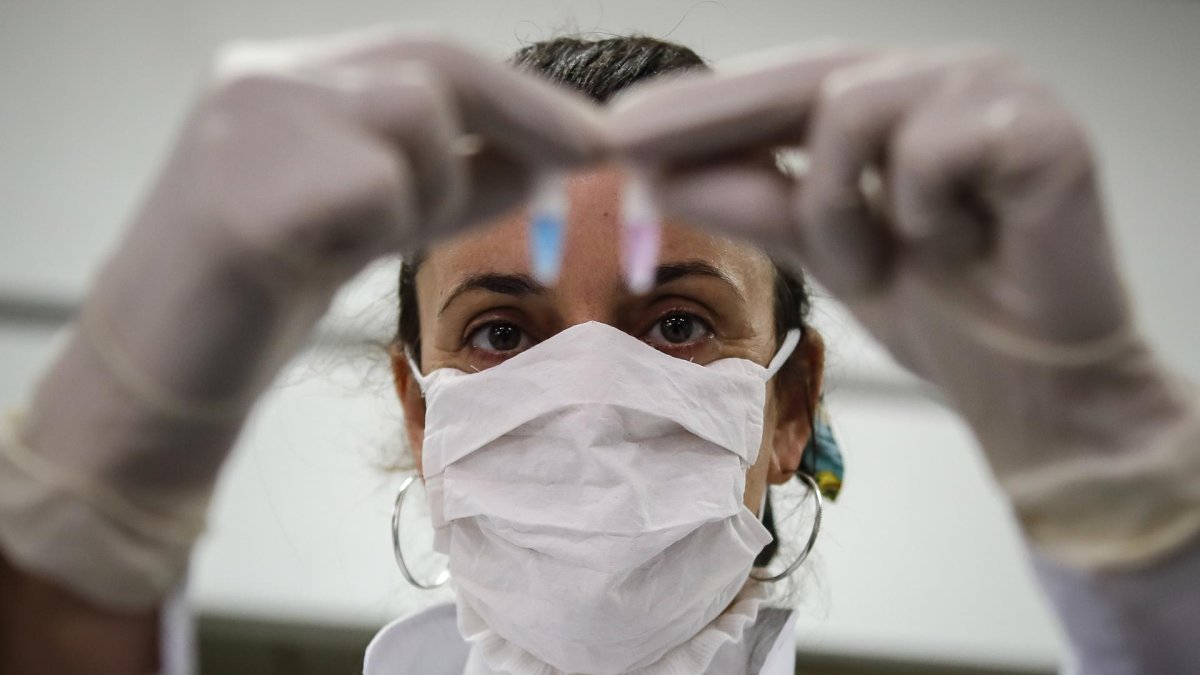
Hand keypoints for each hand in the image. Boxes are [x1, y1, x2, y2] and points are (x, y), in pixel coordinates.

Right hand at [0, 27, 603, 608]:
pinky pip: (371, 188)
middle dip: (523, 118)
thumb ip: (448, 182)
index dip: (520, 92)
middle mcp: (261, 80)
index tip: (593, 134)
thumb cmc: (266, 295)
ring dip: (429, 190)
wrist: (155, 374)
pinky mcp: (241, 195)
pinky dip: (382, 226)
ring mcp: (244, 127)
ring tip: (365, 239)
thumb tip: (550, 160)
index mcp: (287, 78)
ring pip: (410, 120)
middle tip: (590, 158)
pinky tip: (323, 255)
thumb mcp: (371, 221)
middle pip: (430, 68)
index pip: (426, 56)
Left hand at [609, 46, 1197, 568]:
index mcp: (903, 99)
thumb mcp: (826, 251)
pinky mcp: (1045, 128)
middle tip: (621, 137)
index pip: (787, 87)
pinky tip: (962, 244)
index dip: (704, 105)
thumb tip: (665, 173)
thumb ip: (758, 204)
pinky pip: (926, 150)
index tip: (618, 128)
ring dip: (844, 207)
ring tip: (891, 258)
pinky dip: (919, 213)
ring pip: (854, 109)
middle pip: (810, 73)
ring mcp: (1000, 91)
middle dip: (711, 115)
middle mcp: (947, 77)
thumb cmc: (944, 311)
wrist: (1032, 391)